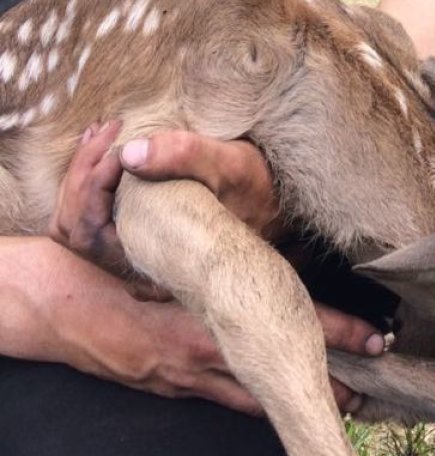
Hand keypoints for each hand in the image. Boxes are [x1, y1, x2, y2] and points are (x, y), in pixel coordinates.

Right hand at [1, 238, 382, 415]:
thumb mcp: (173, 262)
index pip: (293, 321)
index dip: (338, 332)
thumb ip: (218, 271)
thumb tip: (267, 271)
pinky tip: (283, 404)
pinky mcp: (177, 387)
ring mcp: (191, 375)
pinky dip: (260, 402)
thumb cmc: (114, 273)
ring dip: (302, 397)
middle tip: (373, 388)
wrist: (59, 306)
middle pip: (285, 369)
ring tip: (345, 404)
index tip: (375, 337)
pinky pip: (229, 399)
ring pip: (262, 394)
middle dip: (331, 381)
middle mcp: (207, 350)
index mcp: (213, 312)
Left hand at [49, 122, 282, 297]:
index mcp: (158, 255)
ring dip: (83, 177)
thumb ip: (185, 155)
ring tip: (103, 136)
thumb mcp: (232, 164)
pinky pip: (95, 221)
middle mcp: (143, 267)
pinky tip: (110, 152)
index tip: (115, 137)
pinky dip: (93, 185)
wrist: (281, 207)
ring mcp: (139, 257)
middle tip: (104, 131)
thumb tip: (128, 154)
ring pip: (78, 226)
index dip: (92, 178)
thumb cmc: (260, 188)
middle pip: (74, 229)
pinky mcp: (140, 242)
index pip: (89, 229)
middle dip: (81, 173)